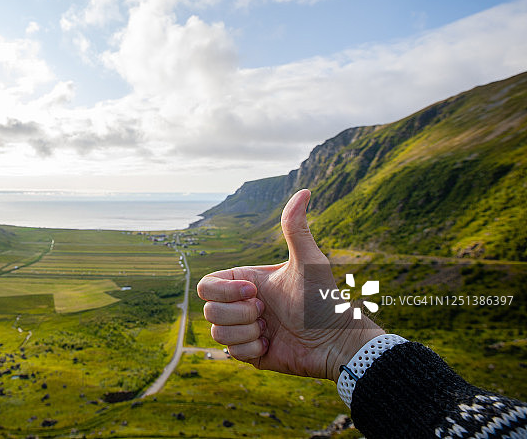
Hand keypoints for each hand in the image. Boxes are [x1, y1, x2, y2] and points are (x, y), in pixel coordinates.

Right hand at [197, 189, 383, 381]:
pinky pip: (230, 352)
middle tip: (268, 312)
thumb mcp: (308, 262)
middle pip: (208, 310)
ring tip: (271, 329)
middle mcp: (240, 304)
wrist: (335, 343)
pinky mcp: (248, 352)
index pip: (206, 285)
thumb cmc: (324, 299)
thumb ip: (296, 227)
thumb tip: (305, 190)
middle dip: (240, 314)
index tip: (255, 293)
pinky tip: (271, 343)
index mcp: (245, 281)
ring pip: (217, 332)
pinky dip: (251, 348)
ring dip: (246, 332)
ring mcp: (243, 328)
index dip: (225, 291)